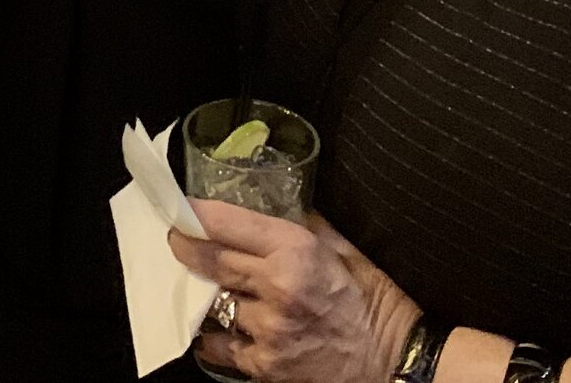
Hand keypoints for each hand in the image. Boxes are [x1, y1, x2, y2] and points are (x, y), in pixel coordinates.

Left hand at [168, 205, 416, 382]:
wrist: (393, 362)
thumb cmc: (374, 302)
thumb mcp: (343, 251)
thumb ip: (303, 225)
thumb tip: (271, 204)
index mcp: (296, 251)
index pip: (227, 224)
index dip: (195, 214)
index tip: (179, 208)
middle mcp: (277, 288)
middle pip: (209, 260)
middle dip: (185, 247)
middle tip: (176, 239)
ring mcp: (268, 330)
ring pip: (212, 304)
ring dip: (206, 294)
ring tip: (208, 286)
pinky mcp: (265, 366)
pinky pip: (220, 346)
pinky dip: (217, 336)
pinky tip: (221, 328)